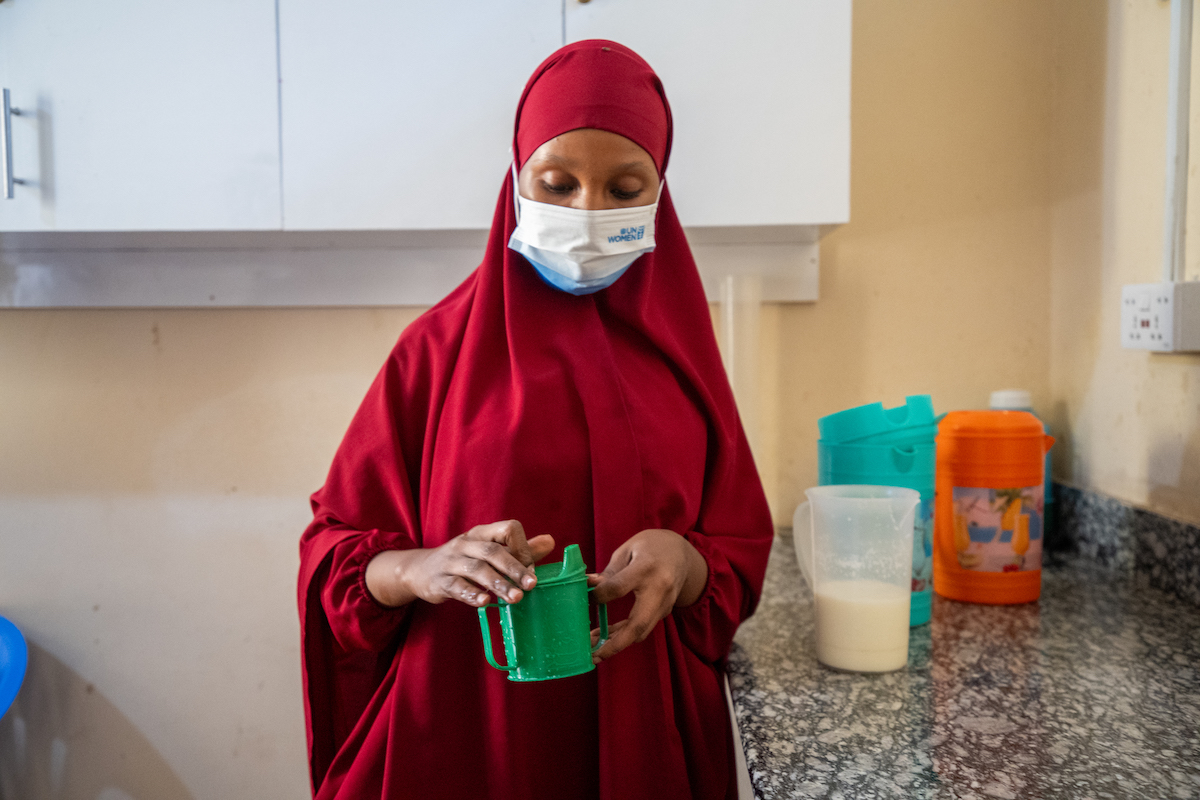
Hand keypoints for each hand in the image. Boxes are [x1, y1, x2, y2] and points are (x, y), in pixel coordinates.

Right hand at [365, 520, 554, 608]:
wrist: (419, 570)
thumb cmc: (463, 560)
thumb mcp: (487, 549)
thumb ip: (518, 549)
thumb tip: (550, 542)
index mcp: (482, 533)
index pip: (507, 528)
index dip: (522, 546)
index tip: (531, 567)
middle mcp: (466, 543)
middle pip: (493, 551)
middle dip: (514, 568)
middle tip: (531, 585)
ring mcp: (451, 562)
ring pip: (477, 569)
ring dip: (498, 583)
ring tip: (515, 598)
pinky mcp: (440, 581)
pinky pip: (456, 586)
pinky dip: (471, 594)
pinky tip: (485, 603)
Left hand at [588, 529, 707, 662]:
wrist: (682, 552)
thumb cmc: (650, 546)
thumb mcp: (627, 550)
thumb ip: (609, 571)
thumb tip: (588, 585)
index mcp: (646, 567)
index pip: (618, 587)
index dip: (599, 595)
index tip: (587, 597)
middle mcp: (659, 589)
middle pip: (637, 624)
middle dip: (614, 644)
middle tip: (593, 654)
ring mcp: (665, 603)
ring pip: (641, 631)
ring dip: (617, 643)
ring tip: (593, 648)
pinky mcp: (665, 612)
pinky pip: (643, 627)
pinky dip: (624, 635)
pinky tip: (607, 637)